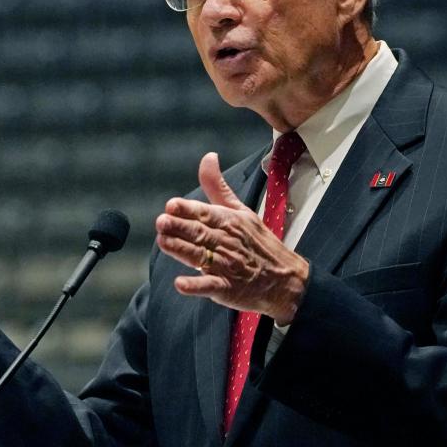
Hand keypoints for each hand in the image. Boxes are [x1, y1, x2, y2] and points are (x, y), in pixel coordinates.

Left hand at [155, 152, 309, 325]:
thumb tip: (208, 157)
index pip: (206, 213)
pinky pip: (210, 286)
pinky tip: (180, 283)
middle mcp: (227, 242)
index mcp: (230, 222)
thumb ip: (218, 187)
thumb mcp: (241, 211)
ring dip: (182, 250)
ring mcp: (228, 266)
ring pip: (201, 257)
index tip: (171, 205)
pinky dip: (196, 286)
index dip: (188, 210)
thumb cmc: (258, 242)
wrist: (285, 279)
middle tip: (161, 222)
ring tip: (164, 243)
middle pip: (200, 233)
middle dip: (180, 227)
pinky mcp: (228, 288)